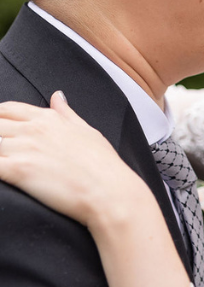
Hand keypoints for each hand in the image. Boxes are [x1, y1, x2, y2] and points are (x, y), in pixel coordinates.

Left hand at [0, 91, 148, 230]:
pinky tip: (2, 174)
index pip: (6, 109)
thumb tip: (57, 96)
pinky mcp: (17, 170)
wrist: (109, 191)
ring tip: (5, 161)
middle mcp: (33, 130)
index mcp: (48, 119)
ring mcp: (24, 148)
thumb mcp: (87, 131)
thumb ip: (67, 113)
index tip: (0, 131)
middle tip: (5, 152)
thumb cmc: (104, 165)